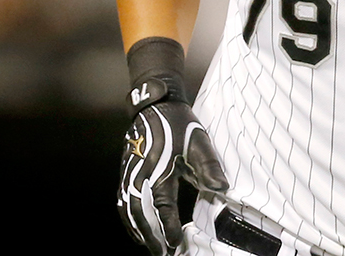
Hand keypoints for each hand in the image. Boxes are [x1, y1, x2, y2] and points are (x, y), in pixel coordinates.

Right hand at [117, 88, 227, 254]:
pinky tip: (135, 226)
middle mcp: (140, 175)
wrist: (154, 104)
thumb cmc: (178, 123)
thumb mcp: (199, 141)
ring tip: (148, 245)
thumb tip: (222, 188)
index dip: (167, 228)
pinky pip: (122, 199)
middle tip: (160, 253)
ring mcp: (129, 173)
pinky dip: (127, 217)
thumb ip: (209, 166)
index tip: (174, 244)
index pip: (163, 207)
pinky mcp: (125, 171)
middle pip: (140, 214)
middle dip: (150, 236)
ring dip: (137, 230)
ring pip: (127, 209)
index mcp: (159, 170)